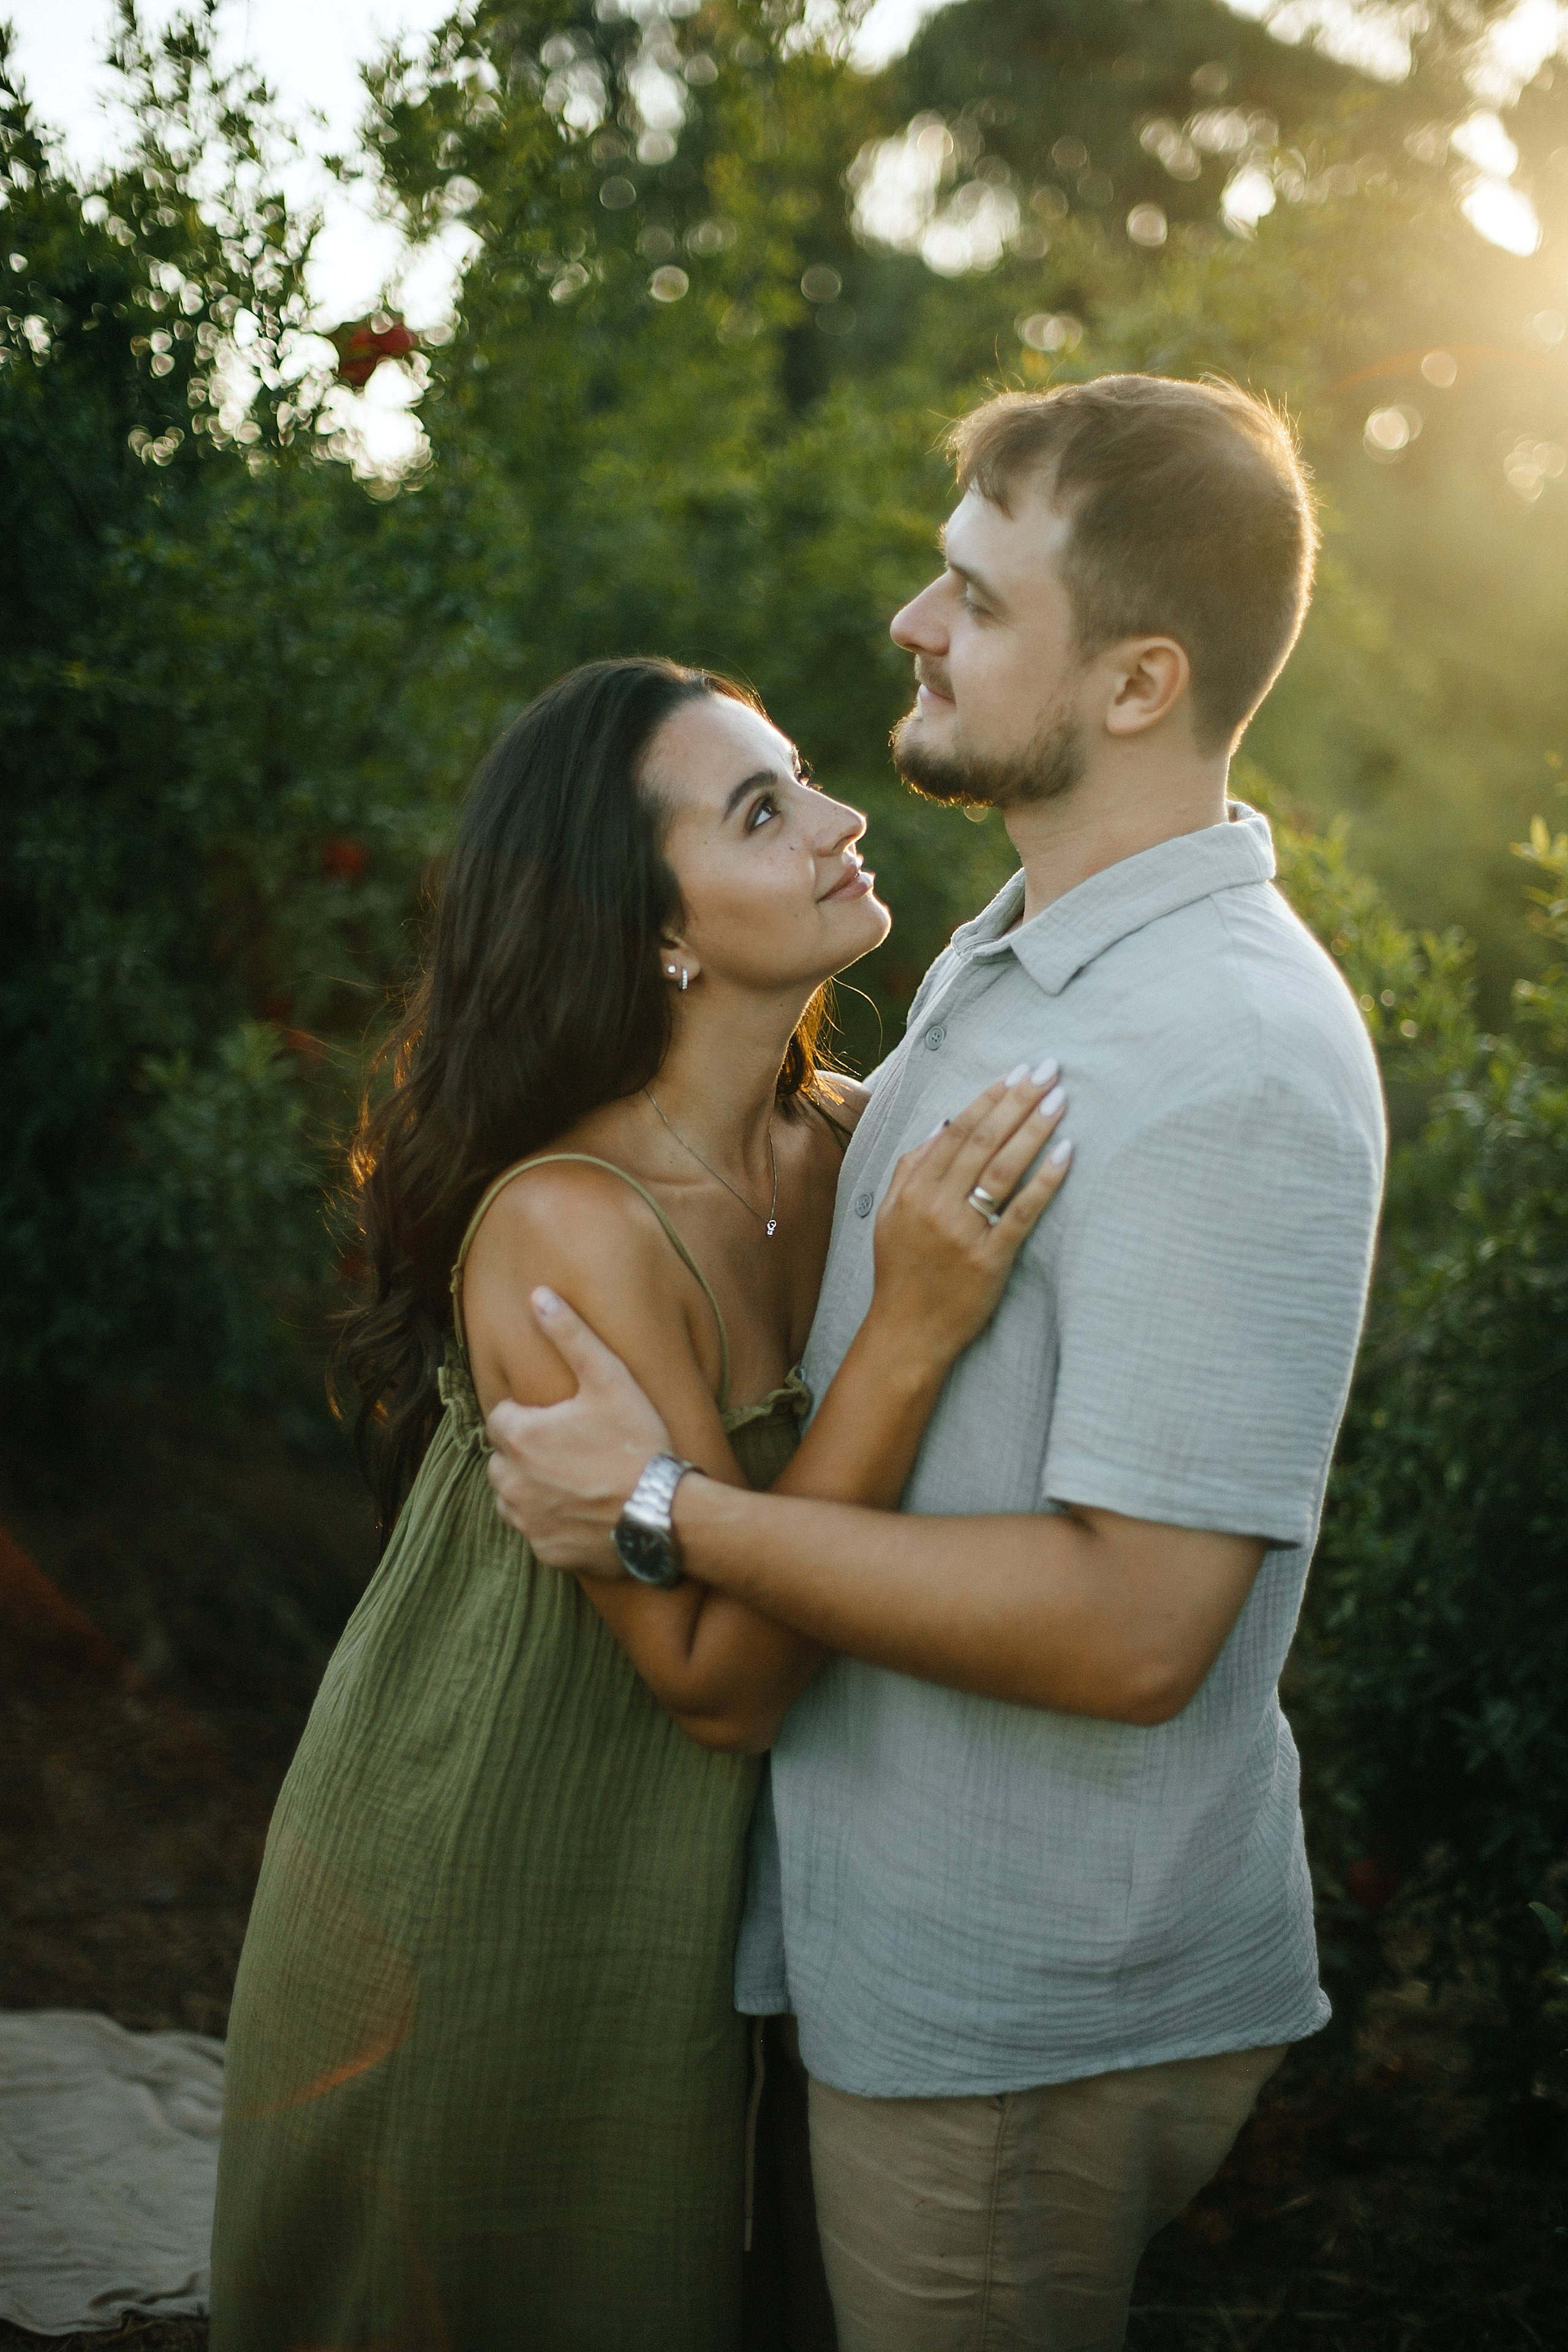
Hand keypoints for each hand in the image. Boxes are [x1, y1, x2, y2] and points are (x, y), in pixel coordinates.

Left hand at [485, 1288, 671, 1574]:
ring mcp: (526, 1520)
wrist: (664, 1512)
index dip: (531, 1416)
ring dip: (531, 1487)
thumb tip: (539, 1294)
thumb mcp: (609, 1378)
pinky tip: (582, 1511)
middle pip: (502, 1458)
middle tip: (572, 1449)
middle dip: (527, 1451)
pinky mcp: (543, 1551)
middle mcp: (511, 1481)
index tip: (562, 1420)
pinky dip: (550, 1522)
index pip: (501, 1418)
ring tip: (574, 1480)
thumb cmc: (638, 1441)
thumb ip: (570, 1334)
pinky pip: (533, 1531)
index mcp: (520, 1435)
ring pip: (511, 1497)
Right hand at [867, 1061, 1071, 1370]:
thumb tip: (943, 1126)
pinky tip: (1065, 1153)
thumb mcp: (891, 1215)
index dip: (988, 1099)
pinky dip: (1044, 1181)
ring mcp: (963, 1233)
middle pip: (982, 1142)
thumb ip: (911, 1168)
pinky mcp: (989, 1260)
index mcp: (913, 1190)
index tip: (1015, 1073)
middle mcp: (936, 1206)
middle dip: (1018, 1101)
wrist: (906, 1333)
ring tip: (1060, 1100)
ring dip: (1033, 1130)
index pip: (955, 1131)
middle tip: (1048, 1071)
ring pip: (1002, 1170)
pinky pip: (1021, 1213)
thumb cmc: (902, 1272)